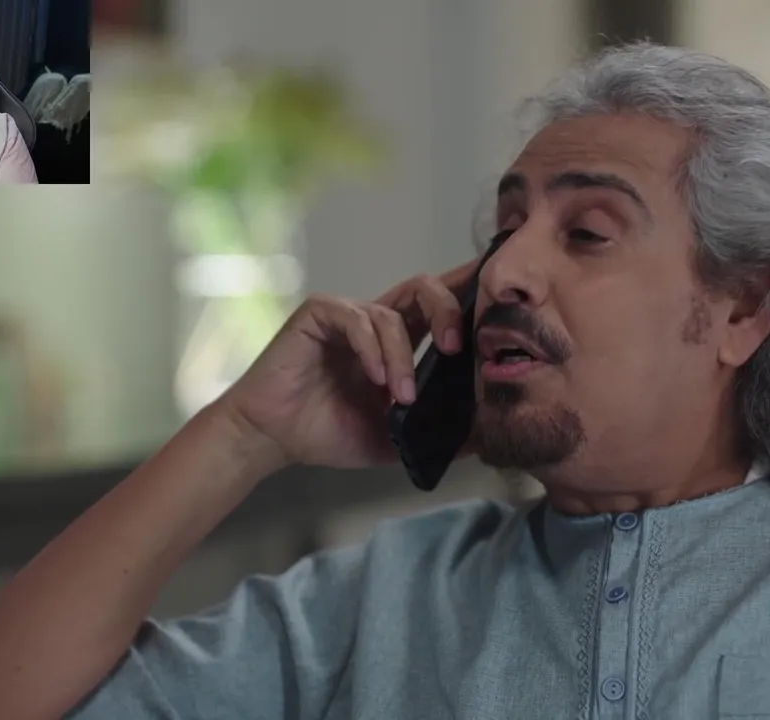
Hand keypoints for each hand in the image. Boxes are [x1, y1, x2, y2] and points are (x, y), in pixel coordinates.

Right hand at [220, 258, 479, 468]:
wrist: (273, 438)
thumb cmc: (327, 432)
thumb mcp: (393, 438)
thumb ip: (434, 432)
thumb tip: (483, 438)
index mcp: (396, 342)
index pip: (439, 308)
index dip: (467, 301)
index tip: (496, 310)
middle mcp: (375, 321)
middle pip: (425, 289)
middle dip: (450, 310)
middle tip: (459, 347)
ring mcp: (347, 315)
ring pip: (392, 313)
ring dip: (404, 358)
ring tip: (401, 397)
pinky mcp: (319, 315)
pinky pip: (355, 318)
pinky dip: (372, 348)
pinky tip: (375, 379)